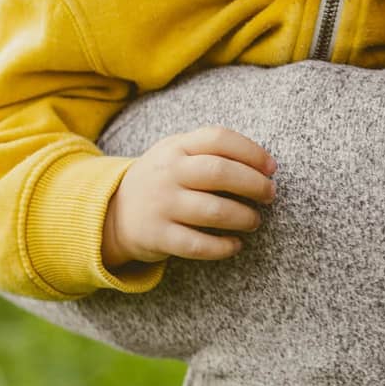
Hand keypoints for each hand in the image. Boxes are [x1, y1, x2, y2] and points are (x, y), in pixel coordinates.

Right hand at [102, 126, 277, 266]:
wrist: (112, 211)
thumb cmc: (162, 180)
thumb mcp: (176, 153)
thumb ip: (211, 151)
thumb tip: (264, 165)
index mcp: (176, 146)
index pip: (219, 139)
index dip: (252, 152)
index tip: (272, 168)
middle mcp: (168, 173)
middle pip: (220, 172)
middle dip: (254, 185)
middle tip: (270, 195)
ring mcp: (161, 205)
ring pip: (214, 211)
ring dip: (244, 217)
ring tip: (254, 221)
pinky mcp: (158, 236)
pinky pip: (198, 245)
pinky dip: (224, 247)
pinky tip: (235, 245)